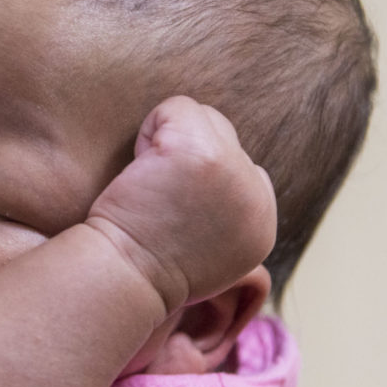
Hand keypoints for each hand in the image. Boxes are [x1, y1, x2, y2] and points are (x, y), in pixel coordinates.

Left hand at [87, 97, 276, 309]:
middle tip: (159, 198)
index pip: (244, 169)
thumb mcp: (211, 253)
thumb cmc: (148, 267)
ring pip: (204, 118)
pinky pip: (176, 108)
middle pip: (226, 138)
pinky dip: (149, 130)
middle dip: (187, 156)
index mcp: (262, 224)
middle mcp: (256, 197)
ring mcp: (232, 170)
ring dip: (168, 140)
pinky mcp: (200, 151)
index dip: (200, 178)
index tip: (174, 211)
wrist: (124, 278)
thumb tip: (214, 180)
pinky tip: (140, 170)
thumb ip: (227, 214)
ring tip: (150, 183)